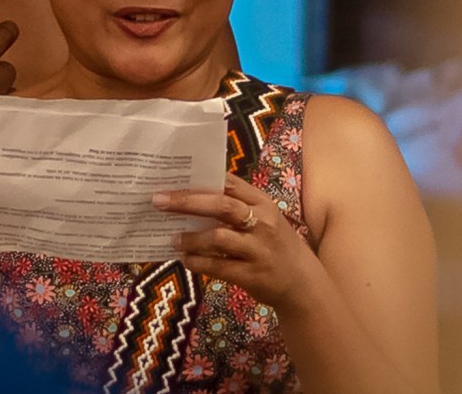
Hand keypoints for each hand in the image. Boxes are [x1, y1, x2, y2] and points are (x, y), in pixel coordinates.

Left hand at [153, 172, 308, 308]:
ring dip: (191, 238)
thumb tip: (189, 199)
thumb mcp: (262, 219)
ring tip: (173, 239)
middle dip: (187, 202)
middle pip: (221, 205)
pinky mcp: (252, 275)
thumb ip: (235, 208)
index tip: (173, 178)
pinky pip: (219, 267)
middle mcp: (262, 222)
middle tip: (159, 201)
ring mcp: (258, 249)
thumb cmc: (274, 244)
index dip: (199, 179)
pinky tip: (186, 260)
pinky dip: (198, 262)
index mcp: (262, 203)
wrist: (303, 283)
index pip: (229, 183)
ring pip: (218, 238)